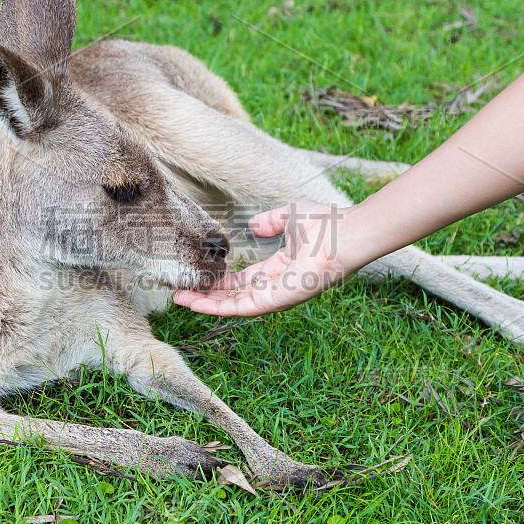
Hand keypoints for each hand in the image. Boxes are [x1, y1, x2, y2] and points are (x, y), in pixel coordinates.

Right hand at [173, 199, 348, 315]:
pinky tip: (196, 303)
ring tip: (181, 300)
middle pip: (235, 296)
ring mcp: (276, 296)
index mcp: (279, 268)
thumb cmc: (324, 224)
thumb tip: (252, 226)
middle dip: (208, 295)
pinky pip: (241, 308)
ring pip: (234, 306)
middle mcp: (276, 286)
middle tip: (182, 293)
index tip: (201, 278)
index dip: (221, 281)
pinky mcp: (275, 301)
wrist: (343, 234)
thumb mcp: (288, 215)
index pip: (245, 280)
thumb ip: (269, 221)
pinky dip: (217, 307)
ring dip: (206, 304)